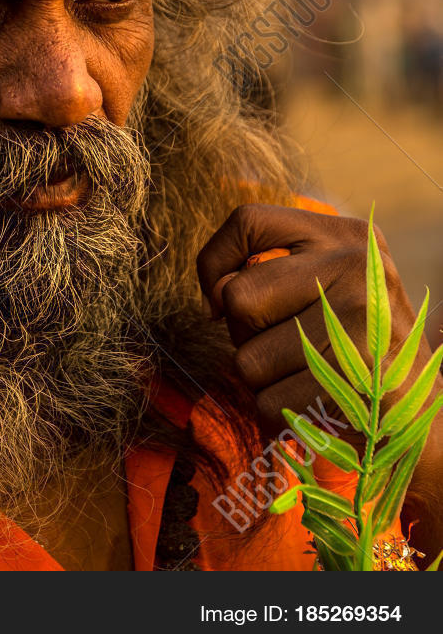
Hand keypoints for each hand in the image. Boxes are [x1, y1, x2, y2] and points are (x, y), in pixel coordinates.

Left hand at [197, 203, 442, 554]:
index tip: (221, 299)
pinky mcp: (360, 379)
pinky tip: (316, 401)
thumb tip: (215, 297)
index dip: (214, 262)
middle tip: (288, 344)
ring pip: (247, 359)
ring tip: (309, 373)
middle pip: (239, 297)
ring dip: (264, 379)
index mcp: (345, 236)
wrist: (419, 409)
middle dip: (246, 334)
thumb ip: (266, 271)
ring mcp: (363, 321)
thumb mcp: (322, 283)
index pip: (247, 222)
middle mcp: (358, 267)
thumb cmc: (348, 342)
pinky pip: (268, 402)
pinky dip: (281, 412)